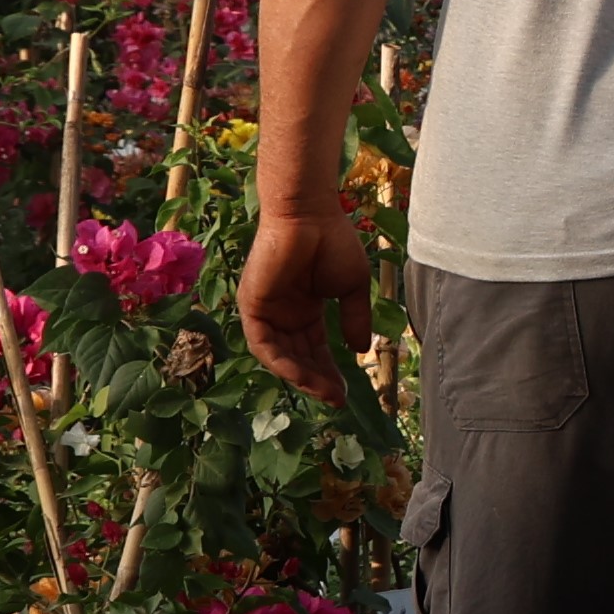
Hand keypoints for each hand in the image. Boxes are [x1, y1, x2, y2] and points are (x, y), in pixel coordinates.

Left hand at [240, 210, 374, 400]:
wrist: (310, 215)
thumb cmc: (333, 241)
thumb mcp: (352, 288)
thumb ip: (354, 319)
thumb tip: (361, 350)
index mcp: (304, 308)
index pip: (314, 348)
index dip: (330, 371)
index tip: (346, 392)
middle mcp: (283, 313)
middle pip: (298, 356)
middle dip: (317, 379)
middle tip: (337, 399)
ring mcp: (265, 310)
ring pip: (279, 356)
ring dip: (300, 376)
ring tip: (324, 392)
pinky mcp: (252, 306)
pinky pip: (263, 344)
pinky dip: (281, 362)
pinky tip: (302, 376)